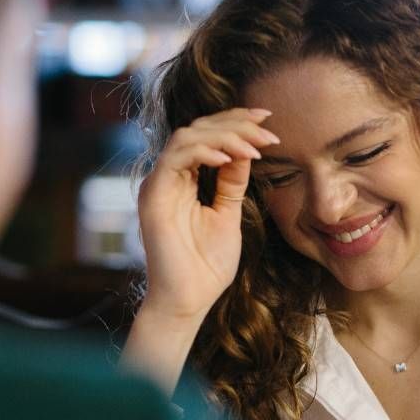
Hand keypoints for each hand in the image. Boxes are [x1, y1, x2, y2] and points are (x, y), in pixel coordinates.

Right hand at [135, 108, 278, 323]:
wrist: (189, 300)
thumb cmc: (207, 265)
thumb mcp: (228, 214)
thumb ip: (232, 183)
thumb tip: (246, 150)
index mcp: (184, 180)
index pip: (206, 135)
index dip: (235, 122)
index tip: (267, 120)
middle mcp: (168, 177)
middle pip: (197, 128)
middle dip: (235, 123)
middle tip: (267, 130)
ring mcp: (158, 184)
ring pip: (187, 136)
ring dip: (225, 135)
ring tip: (254, 147)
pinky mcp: (153, 195)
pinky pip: (175, 158)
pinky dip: (204, 152)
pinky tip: (230, 158)